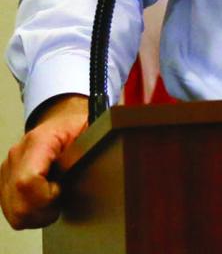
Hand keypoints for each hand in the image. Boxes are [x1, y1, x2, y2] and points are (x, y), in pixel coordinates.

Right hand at [0, 95, 88, 229]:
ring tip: (53, 199)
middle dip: (44, 211)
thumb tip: (99, 164)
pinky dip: (29, 213)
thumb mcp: (92, 129)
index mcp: (38, 141)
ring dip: (37, 215)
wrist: (62, 120)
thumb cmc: (76, 127)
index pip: (27, 182)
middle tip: (60, 198)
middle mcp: (17, 155)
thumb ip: (92, 146)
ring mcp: (8, 169)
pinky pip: (12, 211)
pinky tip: (43, 200)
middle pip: (19, 205)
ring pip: (14, 213)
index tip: (61, 189)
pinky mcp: (5, 181)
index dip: (46, 196)